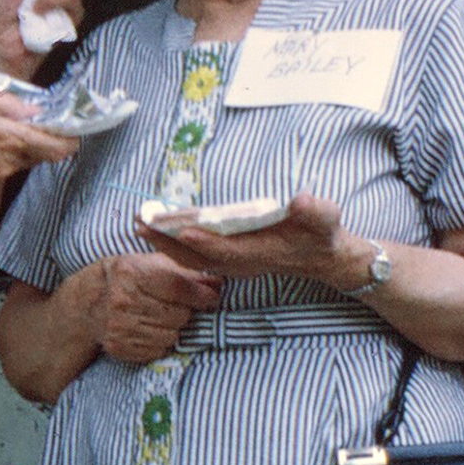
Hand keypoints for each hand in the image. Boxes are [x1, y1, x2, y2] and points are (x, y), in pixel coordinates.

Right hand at [0, 83, 76, 194]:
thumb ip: (10, 103)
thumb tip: (36, 108)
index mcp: (9, 138)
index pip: (61, 146)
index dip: (69, 135)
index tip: (65, 124)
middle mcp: (7, 163)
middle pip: (44, 154)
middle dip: (43, 138)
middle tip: (28, 121)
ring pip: (23, 161)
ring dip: (18, 146)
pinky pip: (3, 170)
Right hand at [83, 251, 220, 364]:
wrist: (89, 302)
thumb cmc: (128, 278)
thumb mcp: (152, 263)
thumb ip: (186, 270)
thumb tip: (218, 282)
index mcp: (132, 273)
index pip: (178, 287)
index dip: (201, 295)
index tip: (211, 297)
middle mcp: (123, 300)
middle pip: (179, 315)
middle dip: (186, 312)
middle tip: (178, 306)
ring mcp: (119, 326)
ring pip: (171, 336)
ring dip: (174, 329)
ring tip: (162, 317)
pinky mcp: (119, 347)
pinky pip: (158, 351)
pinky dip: (161, 342)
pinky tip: (151, 329)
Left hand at [136, 192, 362, 291]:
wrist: (320, 256)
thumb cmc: (322, 233)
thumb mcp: (326, 217)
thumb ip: (315, 211)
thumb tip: (301, 201)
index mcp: (260, 252)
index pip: (226, 250)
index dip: (203, 242)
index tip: (181, 230)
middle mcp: (240, 262)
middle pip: (197, 257)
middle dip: (168, 242)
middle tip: (140, 223)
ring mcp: (231, 264)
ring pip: (190, 258)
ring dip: (164, 243)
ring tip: (138, 224)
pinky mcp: (226, 259)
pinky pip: (193, 256)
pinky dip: (172, 244)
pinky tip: (155, 231)